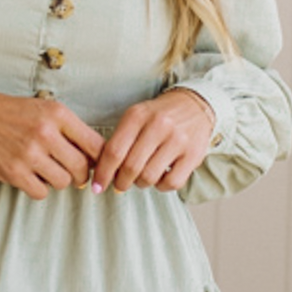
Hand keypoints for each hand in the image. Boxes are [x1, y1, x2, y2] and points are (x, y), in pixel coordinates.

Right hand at [0, 90, 102, 198]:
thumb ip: (71, 130)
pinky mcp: (14, 172)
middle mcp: (45, 133)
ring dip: (59, 180)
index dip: (100, 160)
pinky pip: (41, 192)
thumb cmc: (14, 114)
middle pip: (81, 168)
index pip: (95, 145)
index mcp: (58, 114)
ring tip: (49, 171)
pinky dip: (40, 188)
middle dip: (82, 175)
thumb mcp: (46, 109)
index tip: (95, 164)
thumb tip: (95, 159)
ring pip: (63, 182)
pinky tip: (33, 176)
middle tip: (75, 174)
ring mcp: (29, 154)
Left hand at [93, 88, 214, 193]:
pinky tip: (160, 177)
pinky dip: (161, 186)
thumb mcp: (135, 118)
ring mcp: (178, 140)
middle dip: (121, 182)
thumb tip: (103, 175)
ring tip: (141, 177)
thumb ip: (118, 142)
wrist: (194, 105)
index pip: (114, 151)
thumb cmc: (157, 117)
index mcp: (138, 115)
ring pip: (149, 177)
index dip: (103, 174)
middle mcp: (159, 125)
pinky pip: (171, 183)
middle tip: (120, 185)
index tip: (97, 186)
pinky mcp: (193, 154)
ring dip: (141, 183)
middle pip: (131, 167)